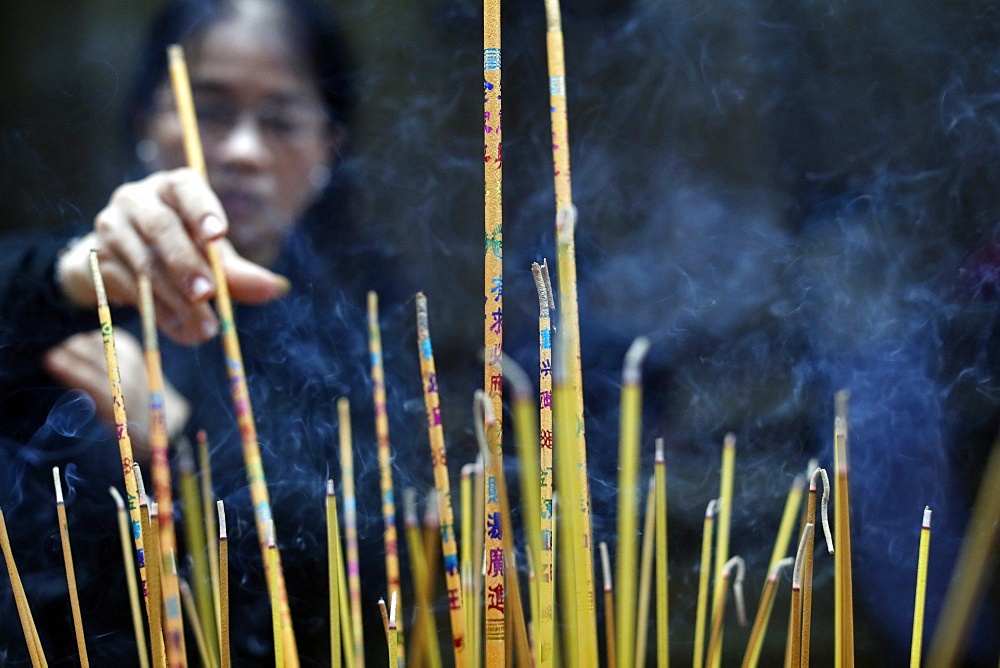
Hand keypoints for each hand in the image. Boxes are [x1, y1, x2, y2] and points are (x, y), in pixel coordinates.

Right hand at [43, 329, 190, 463]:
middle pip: (100, 358)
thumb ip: (86, 390)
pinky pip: (117, 337)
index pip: (93, 381)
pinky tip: (88, 343)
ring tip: (69, 349)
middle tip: (54, 354)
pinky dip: (100, 338)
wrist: (158, 414)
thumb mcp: (103, 413)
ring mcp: (139, 365)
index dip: (71, 368)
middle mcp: (133, 381)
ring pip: (108, 345)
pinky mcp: (140, 353)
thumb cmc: (122, 418)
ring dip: (85, 344)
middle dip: (75, 352)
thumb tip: (57, 364)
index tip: (50, 360)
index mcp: (122, 404)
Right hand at [56, 168, 288, 344]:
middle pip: (161, 228)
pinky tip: (185, 334)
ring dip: (177, 300)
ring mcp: (112, 228)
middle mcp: (137, 199)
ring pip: (145, 264)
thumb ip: (240, 272)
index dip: (202, 209)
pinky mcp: (97, 261)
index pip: (187, 188)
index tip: (218, 235)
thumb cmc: (178, 249)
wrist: (118, 263)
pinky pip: (131, 290)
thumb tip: (277, 288)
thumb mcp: (211, 256)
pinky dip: (161, 315)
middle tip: (208, 294)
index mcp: (172, 188)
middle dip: (187, 263)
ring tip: (206, 329)